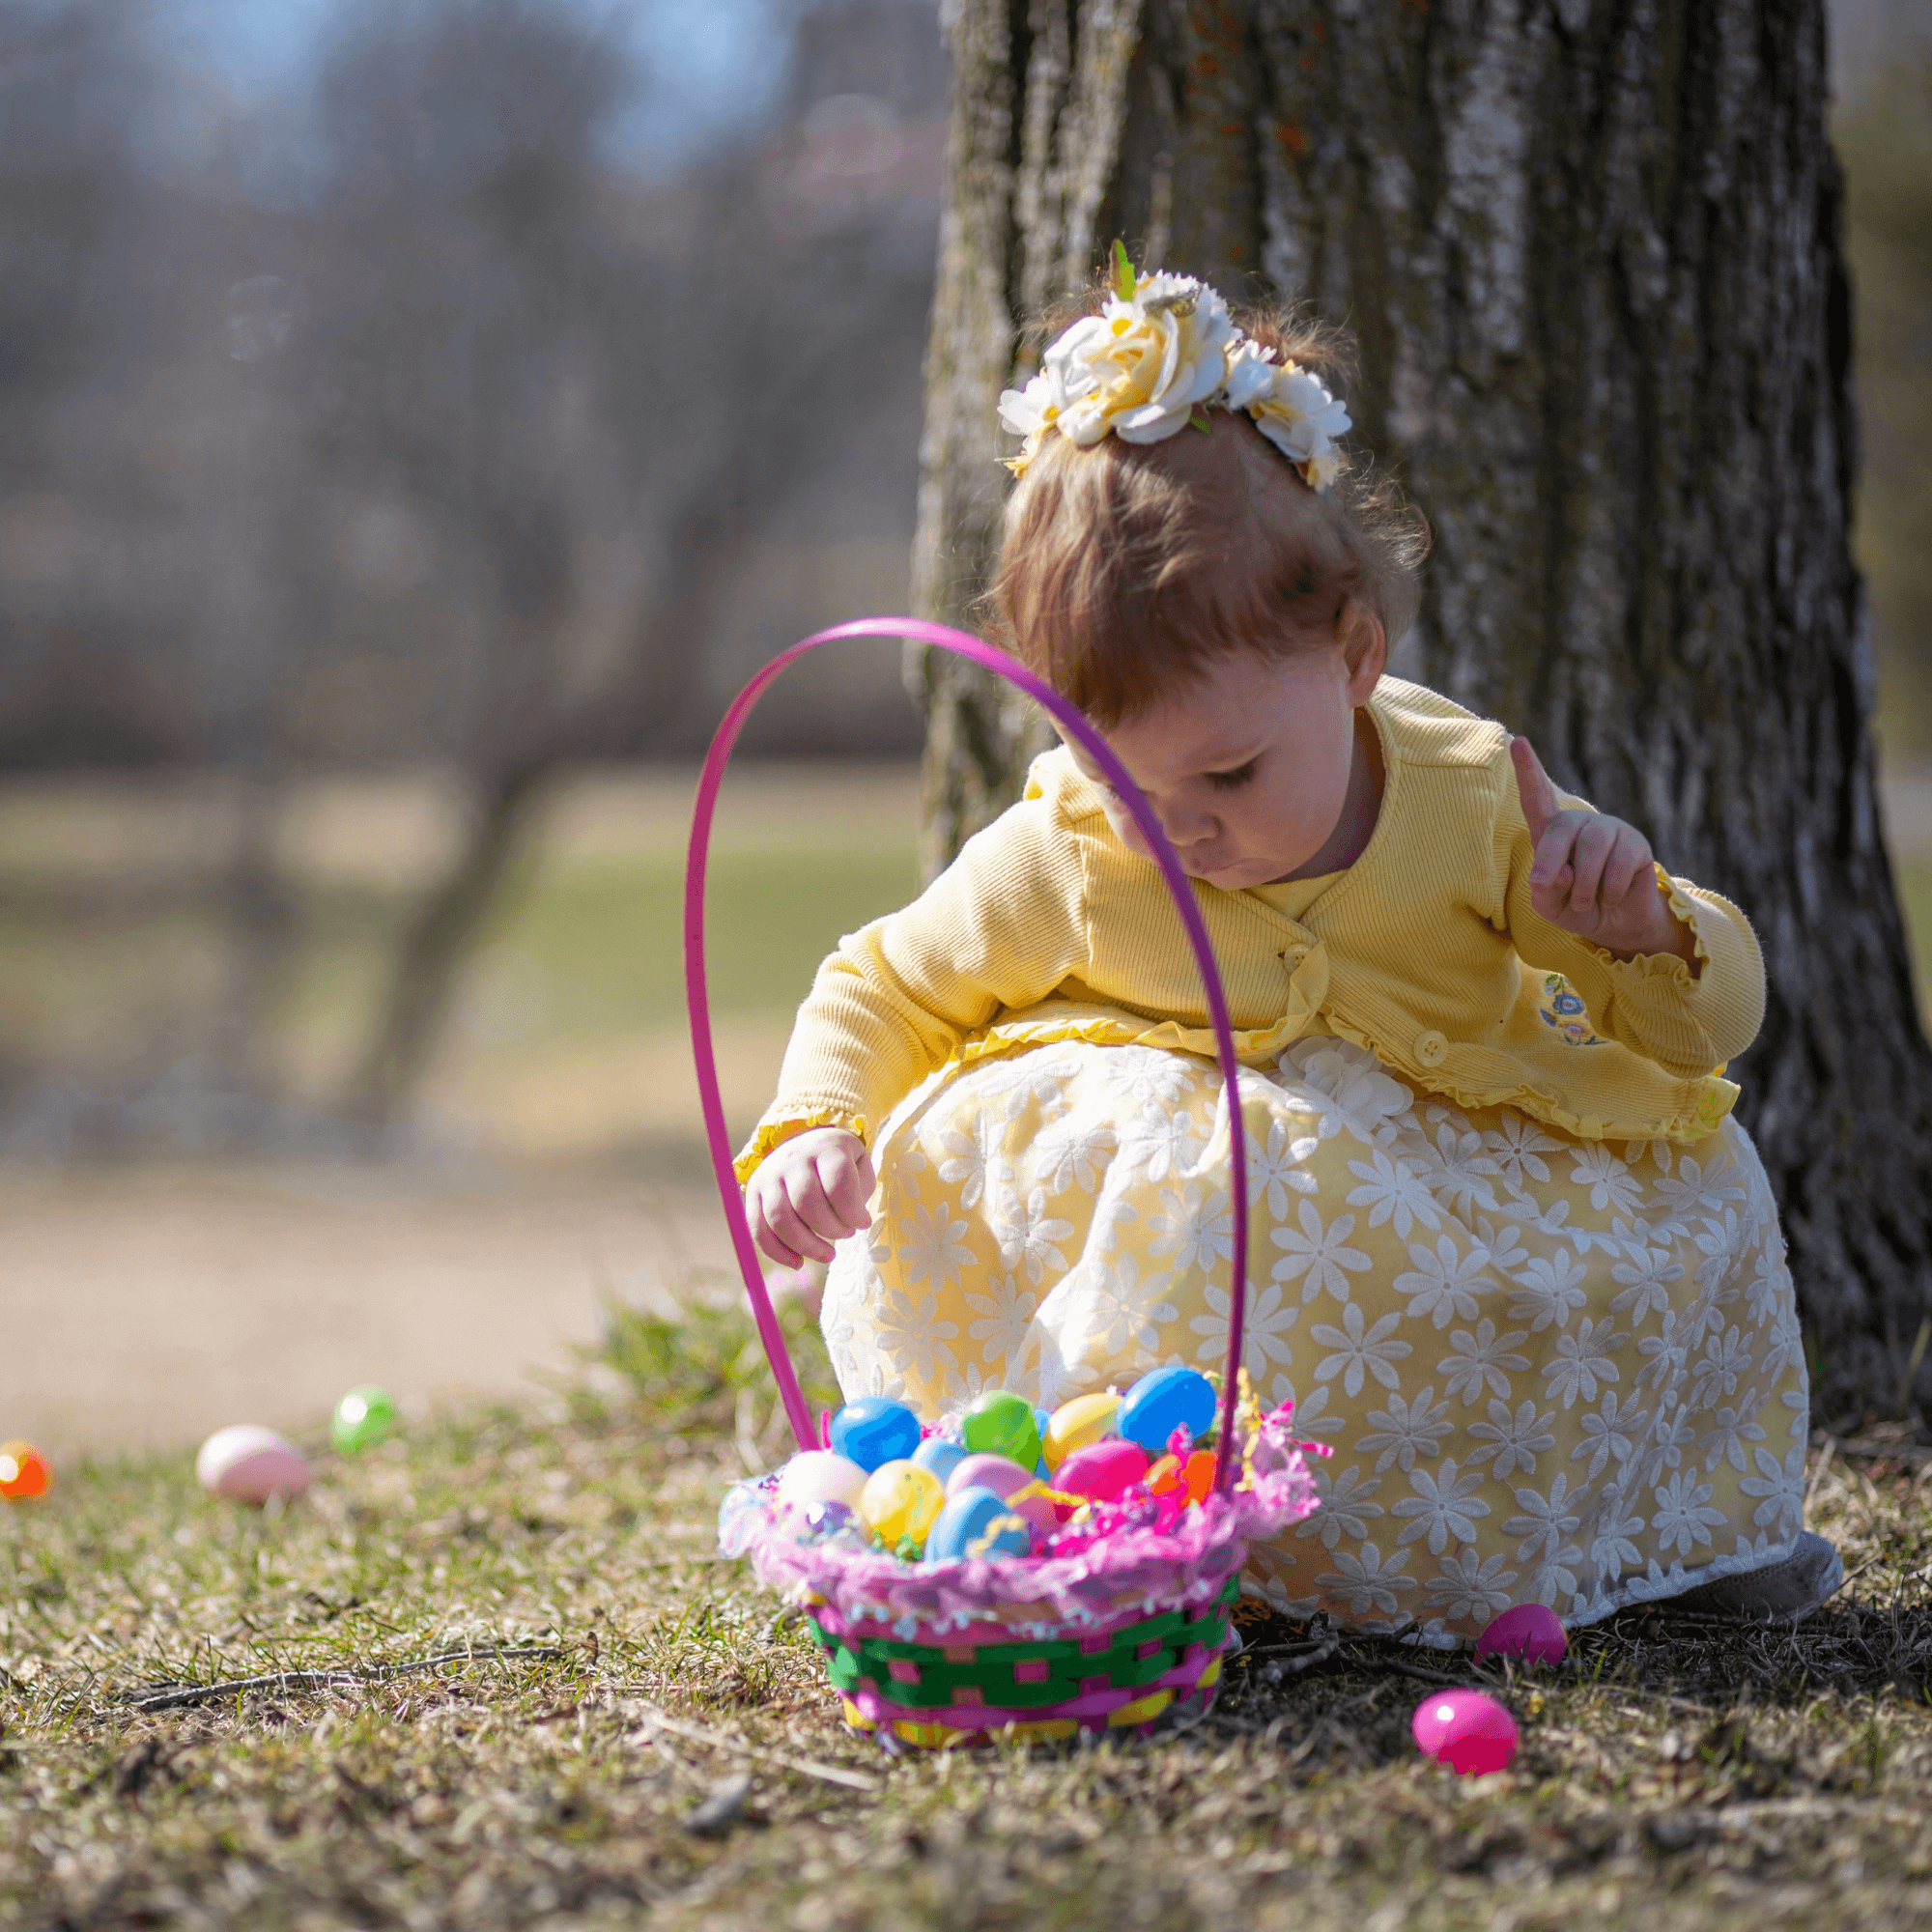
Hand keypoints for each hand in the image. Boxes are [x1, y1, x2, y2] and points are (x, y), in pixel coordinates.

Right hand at [746, 1127, 875, 1268]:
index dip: (853, 1212)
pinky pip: (757, 1229)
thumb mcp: (858, 1165)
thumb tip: (856, 1223)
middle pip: (807, 1202)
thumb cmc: (839, 1163)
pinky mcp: (753, 1193)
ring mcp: (769, 1175)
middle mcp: (792, 1157)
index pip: (837, 1183)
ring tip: (828, 1255)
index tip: (863, 1223)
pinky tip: (798, 1262)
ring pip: (780, 1218)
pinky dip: (777, 1252)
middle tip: (847, 1235)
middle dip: (831, 1229)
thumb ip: (860, 1190)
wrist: (806, 1146)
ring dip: (806, 1246)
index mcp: (825, 1147)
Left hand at [1510, 737, 1691, 960]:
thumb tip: (1564, 871)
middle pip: (1560, 829)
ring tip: (1585, 901)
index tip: (1518, 742)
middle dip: (1551, 861)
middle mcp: (1580, 824)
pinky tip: (1612, 896)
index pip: (1537, 797)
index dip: (1528, 770)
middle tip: (1545, 886)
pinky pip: (1619, 867)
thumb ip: (1546, 889)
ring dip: (1584, 886)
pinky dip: (1610, 892)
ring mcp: (1610, 830)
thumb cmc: (1575, 907)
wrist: (1617, 923)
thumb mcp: (1548, 904)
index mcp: (1551, 833)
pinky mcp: (1636, 843)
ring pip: (1591, 849)